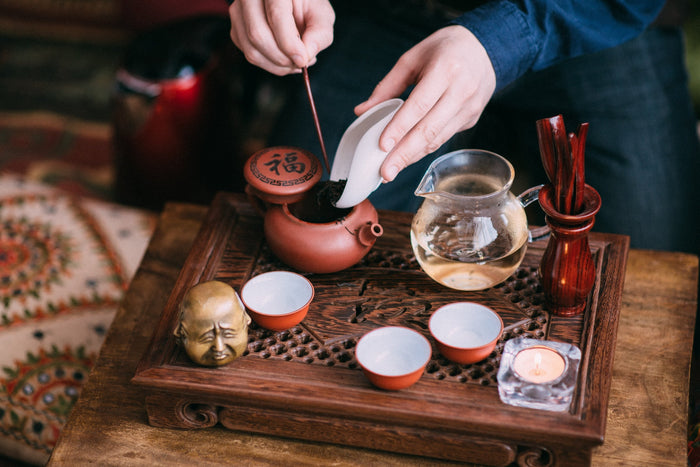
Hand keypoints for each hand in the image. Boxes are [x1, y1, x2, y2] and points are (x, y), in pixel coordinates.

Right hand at [229, 0, 334, 74]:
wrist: (290, 2)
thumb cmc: (305, 4)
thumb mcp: (321, 13)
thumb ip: (320, 33)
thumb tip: (307, 56)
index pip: (276, 15)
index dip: (289, 43)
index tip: (302, 60)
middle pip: (258, 35)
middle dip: (282, 58)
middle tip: (300, 62)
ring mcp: (239, 12)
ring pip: (251, 50)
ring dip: (276, 65)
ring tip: (295, 62)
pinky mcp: (236, 28)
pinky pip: (249, 54)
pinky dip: (269, 63)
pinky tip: (284, 58)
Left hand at [354, 26, 495, 181]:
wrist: (484, 49)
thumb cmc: (444, 50)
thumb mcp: (412, 58)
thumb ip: (387, 86)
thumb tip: (362, 111)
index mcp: (446, 69)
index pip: (420, 104)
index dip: (400, 127)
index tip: (383, 146)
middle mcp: (462, 90)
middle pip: (430, 129)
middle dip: (405, 153)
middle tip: (385, 172)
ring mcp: (469, 107)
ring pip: (437, 139)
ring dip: (412, 157)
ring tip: (391, 170)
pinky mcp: (471, 119)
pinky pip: (443, 138)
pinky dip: (423, 150)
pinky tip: (407, 158)